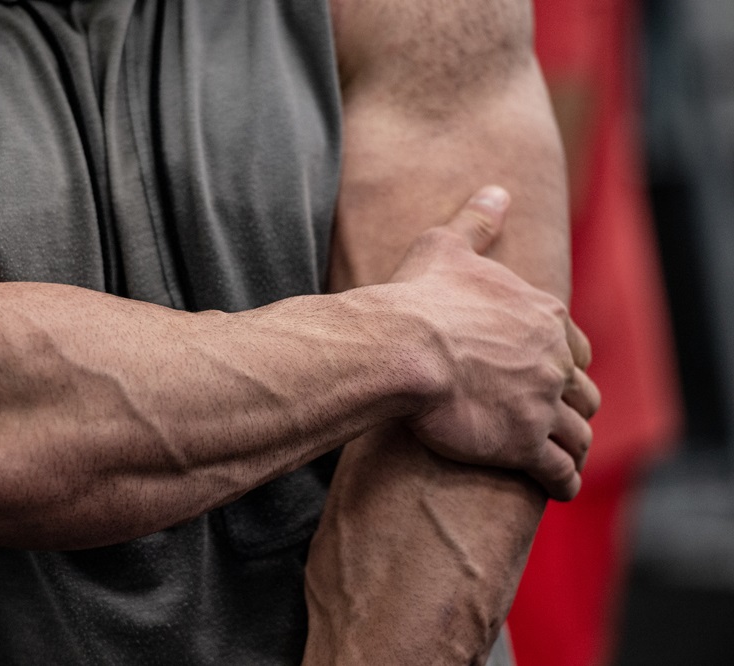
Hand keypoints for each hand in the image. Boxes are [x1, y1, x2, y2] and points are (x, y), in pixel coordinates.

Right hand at [386, 186, 599, 499]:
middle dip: (576, 404)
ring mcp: (542, 402)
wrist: (404, 347)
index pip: (573, 344)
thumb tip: (497, 189)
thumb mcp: (446, 245)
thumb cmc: (419, 297)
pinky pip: (558, 469)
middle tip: (565, 417)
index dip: (568, 361)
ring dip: (575, 445)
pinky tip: (558, 487)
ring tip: (569, 457)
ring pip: (577, 432)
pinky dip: (563, 480)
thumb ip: (477, 220)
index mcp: (541, 314)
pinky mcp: (525, 442)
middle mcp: (552, 359)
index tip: (561, 373)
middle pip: (581, 389)